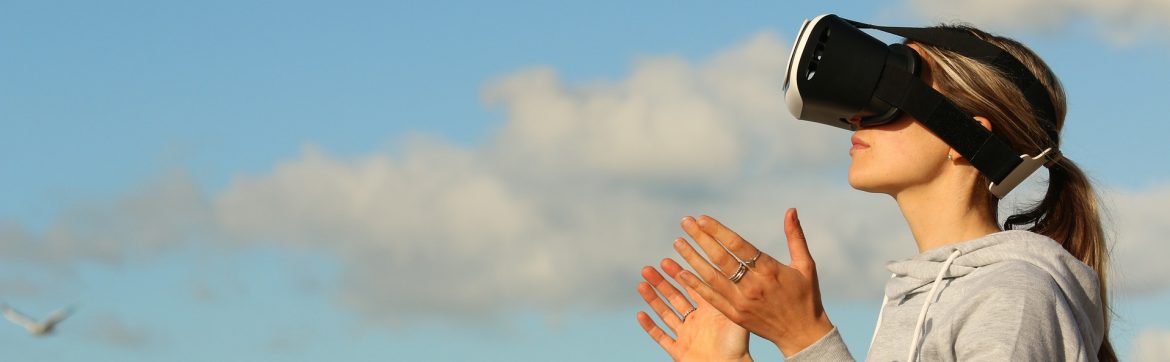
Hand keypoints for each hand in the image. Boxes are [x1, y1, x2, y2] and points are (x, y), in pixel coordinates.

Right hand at [636, 258, 751, 361]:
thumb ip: (726, 294)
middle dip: (661, 283)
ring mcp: (687, 336)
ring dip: (652, 299)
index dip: (678, 274)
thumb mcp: (733, 314)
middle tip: (648, 269)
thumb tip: (723, 267)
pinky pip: (661, 337)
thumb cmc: (738, 346)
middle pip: (675, 298)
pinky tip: (640, 314)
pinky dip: (650, 327)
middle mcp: (697, 322)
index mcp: (710, 311)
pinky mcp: (679, 351)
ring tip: (641, 284)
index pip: (692, 287)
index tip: (666, 260)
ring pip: (665, 314)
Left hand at [671, 208, 832, 356]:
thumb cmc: (806, 296)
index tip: (702, 218)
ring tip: (677, 243)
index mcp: (770, 270)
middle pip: (721, 258)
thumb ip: (795, 237)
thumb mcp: (806, 265)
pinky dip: (696, 285)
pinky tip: (681, 273)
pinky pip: (711, 298)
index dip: (718, 231)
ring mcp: (742, 302)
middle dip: (701, 238)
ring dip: (692, 258)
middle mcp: (753, 285)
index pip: (738, 245)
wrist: (802, 334)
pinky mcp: (735, 316)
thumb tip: (791, 210)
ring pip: (711, 277)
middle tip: (685, 222)